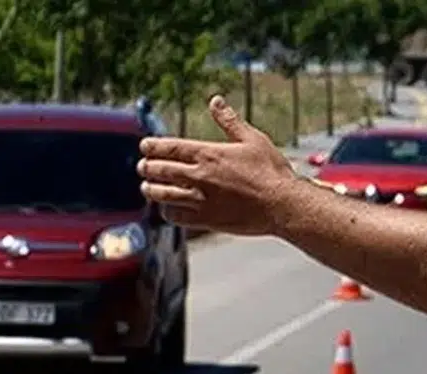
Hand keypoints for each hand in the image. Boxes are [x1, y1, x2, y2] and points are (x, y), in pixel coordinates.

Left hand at [137, 95, 299, 235]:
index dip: (152, 146)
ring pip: (162, 194)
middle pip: (159, 170)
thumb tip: (215, 101)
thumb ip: (229, 121)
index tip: (145, 147)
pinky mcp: (207, 219)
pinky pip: (176, 217)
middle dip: (147, 167)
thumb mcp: (253, 139)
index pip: (168, 147)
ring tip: (147, 188)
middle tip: (142, 167)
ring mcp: (201, 199)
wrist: (283, 205)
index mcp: (208, 154)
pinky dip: (168, 212)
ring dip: (151, 190)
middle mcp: (200, 176)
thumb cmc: (272, 172)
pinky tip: (168, 209)